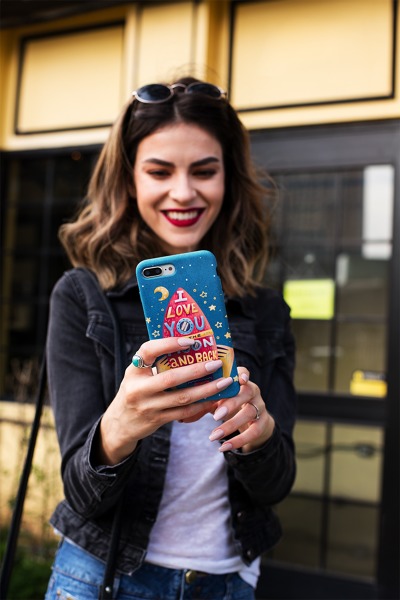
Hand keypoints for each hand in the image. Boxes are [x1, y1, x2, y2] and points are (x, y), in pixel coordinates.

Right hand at [98, 337, 231, 464]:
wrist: (120, 423)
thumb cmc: (136, 390)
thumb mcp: (137, 374)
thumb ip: (155, 362)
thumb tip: (189, 346)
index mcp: (134, 370)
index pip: (148, 351)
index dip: (169, 343)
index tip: (190, 341)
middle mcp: (138, 388)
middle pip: (171, 378)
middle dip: (197, 370)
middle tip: (216, 363)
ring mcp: (148, 406)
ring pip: (182, 398)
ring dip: (206, 390)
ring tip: (223, 382)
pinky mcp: (157, 420)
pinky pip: (183, 412)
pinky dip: (200, 405)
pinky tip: (213, 398)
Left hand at [208, 367, 274, 452]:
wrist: (250, 421)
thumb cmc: (228, 405)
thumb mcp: (216, 401)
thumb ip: (203, 404)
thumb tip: (181, 416)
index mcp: (241, 381)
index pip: (243, 372)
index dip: (242, 374)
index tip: (239, 379)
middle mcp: (253, 391)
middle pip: (247, 392)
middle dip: (232, 403)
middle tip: (215, 416)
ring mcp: (260, 406)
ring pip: (250, 413)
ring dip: (230, 425)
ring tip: (213, 436)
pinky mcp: (264, 422)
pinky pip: (254, 432)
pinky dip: (238, 440)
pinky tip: (223, 447)